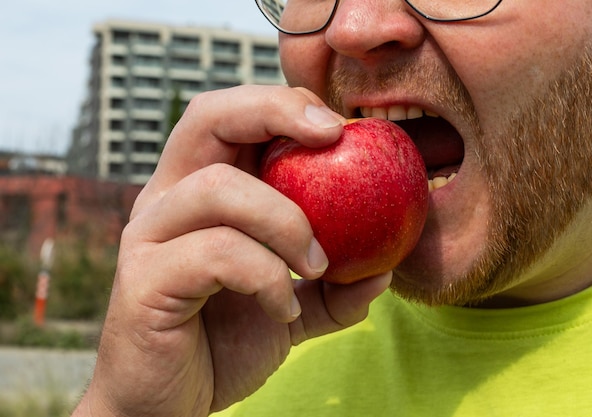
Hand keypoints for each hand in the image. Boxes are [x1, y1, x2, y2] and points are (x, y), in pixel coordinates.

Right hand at [72, 85, 391, 416]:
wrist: (170, 404)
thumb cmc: (223, 344)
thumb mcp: (291, 309)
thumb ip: (333, 289)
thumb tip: (383, 269)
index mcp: (198, 192)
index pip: (232, 117)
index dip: (283, 105)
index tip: (342, 130)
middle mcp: (166, 200)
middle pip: (209, 117)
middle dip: (274, 112)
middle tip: (332, 138)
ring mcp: (148, 236)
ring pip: (219, 188)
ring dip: (286, 222)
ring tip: (317, 267)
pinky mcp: (143, 280)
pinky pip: (217, 254)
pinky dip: (267, 277)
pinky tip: (284, 310)